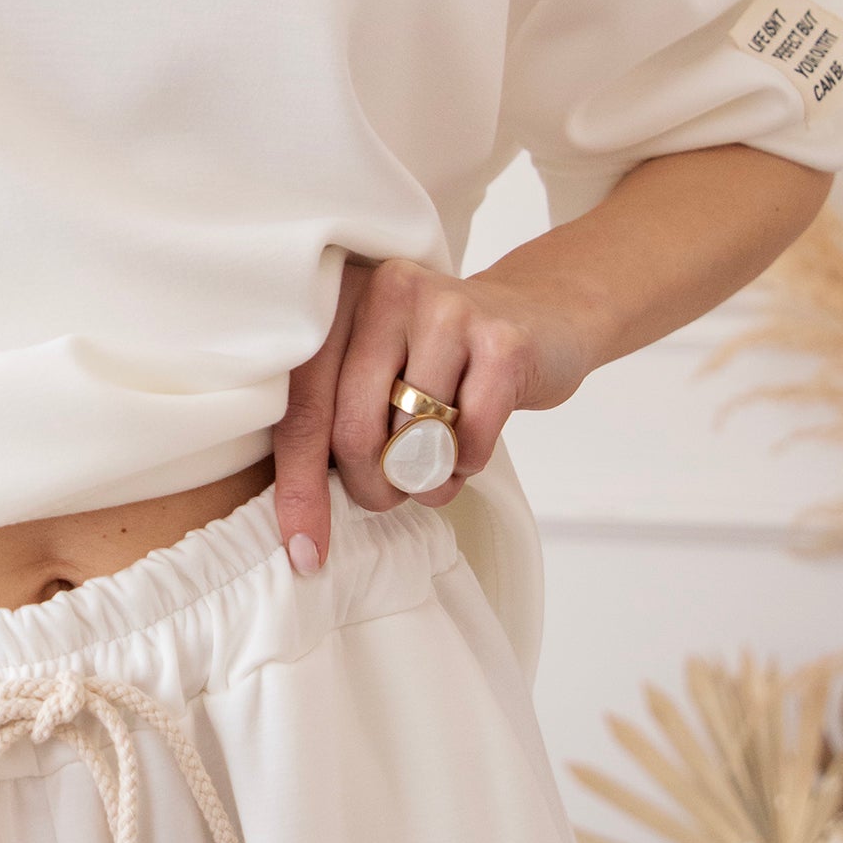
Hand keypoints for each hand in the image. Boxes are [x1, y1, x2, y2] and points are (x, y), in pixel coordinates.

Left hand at [272, 254, 596, 570]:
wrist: (543, 317)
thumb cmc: (445, 361)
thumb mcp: (380, 369)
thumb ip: (336, 416)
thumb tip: (301, 514)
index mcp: (342, 299)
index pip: (304, 406)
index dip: (299, 487)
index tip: (305, 549)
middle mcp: (388, 292)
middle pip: (354, 432)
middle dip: (371, 488)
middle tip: (388, 497)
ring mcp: (449, 311)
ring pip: (412, 442)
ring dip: (426, 480)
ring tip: (439, 461)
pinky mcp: (503, 343)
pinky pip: (468, 442)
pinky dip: (467, 464)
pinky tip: (472, 441)